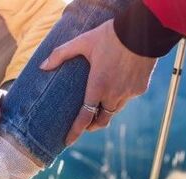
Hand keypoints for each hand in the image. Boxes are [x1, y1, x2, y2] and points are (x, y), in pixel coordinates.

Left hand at [40, 19, 156, 144]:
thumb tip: (42, 66)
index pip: (84, 117)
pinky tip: (117, 86)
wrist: (143, 29)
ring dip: (106, 112)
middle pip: (101, 120)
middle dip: (92, 125)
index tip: (68, 142)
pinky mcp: (140, 88)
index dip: (75, 131)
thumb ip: (61, 54)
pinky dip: (120, 97)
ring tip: (100, 105)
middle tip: (86, 124)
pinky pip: (127, 98)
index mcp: (97, 87)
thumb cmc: (110, 35)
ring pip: (115, 111)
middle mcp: (113, 95)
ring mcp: (129, 93)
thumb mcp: (83, 41)